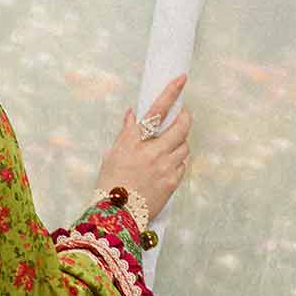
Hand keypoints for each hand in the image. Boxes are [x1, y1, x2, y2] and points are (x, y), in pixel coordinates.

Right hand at [94, 74, 191, 222]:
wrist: (116, 216)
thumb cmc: (110, 185)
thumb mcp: (113, 155)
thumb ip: (126, 133)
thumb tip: (132, 115)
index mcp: (135, 141)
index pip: (156, 111)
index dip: (171, 92)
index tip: (181, 79)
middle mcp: (153, 151)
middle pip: (181, 126)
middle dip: (185, 118)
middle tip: (182, 115)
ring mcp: (165, 167)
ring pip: (184, 146)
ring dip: (180, 143)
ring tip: (168, 147)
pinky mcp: (172, 182)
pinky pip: (182, 165)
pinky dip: (178, 162)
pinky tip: (166, 166)